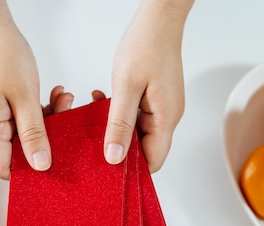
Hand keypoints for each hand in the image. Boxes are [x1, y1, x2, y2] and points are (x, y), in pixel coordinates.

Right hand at [0, 0, 71, 178]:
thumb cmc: (3, 57)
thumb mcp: (25, 98)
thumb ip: (35, 134)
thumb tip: (41, 165)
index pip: (6, 168)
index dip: (30, 170)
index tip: (55, 161)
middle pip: (19, 152)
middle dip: (45, 139)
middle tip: (64, 118)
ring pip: (26, 134)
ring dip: (48, 121)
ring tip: (63, 101)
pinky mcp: (2, 107)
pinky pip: (25, 119)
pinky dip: (42, 111)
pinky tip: (55, 96)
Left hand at [104, 0, 193, 172]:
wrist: (159, 18)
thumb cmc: (146, 45)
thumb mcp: (126, 87)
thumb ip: (119, 124)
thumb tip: (114, 157)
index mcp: (166, 118)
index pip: (153, 161)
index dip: (132, 169)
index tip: (107, 167)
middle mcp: (168, 116)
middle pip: (145, 149)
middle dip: (119, 146)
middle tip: (95, 138)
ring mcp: (163, 107)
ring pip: (137, 132)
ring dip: (116, 127)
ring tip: (96, 113)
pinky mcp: (155, 99)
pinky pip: (136, 116)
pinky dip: (119, 113)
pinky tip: (104, 101)